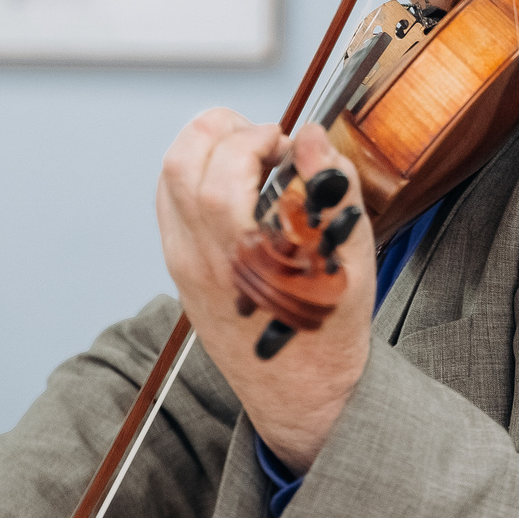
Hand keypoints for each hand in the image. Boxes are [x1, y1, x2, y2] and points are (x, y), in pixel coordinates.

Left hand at [158, 114, 377, 469]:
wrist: (301, 389)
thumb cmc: (328, 328)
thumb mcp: (351, 257)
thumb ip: (334, 189)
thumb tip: (312, 138)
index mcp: (244, 255)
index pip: (226, 167)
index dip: (257, 136)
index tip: (288, 144)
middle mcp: (201, 257)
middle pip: (179, 163)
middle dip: (220, 128)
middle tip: (262, 137)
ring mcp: (184, 264)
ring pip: (167, 179)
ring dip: (202, 148)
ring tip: (247, 154)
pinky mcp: (180, 269)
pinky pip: (170, 204)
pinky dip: (193, 175)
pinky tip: (231, 182)